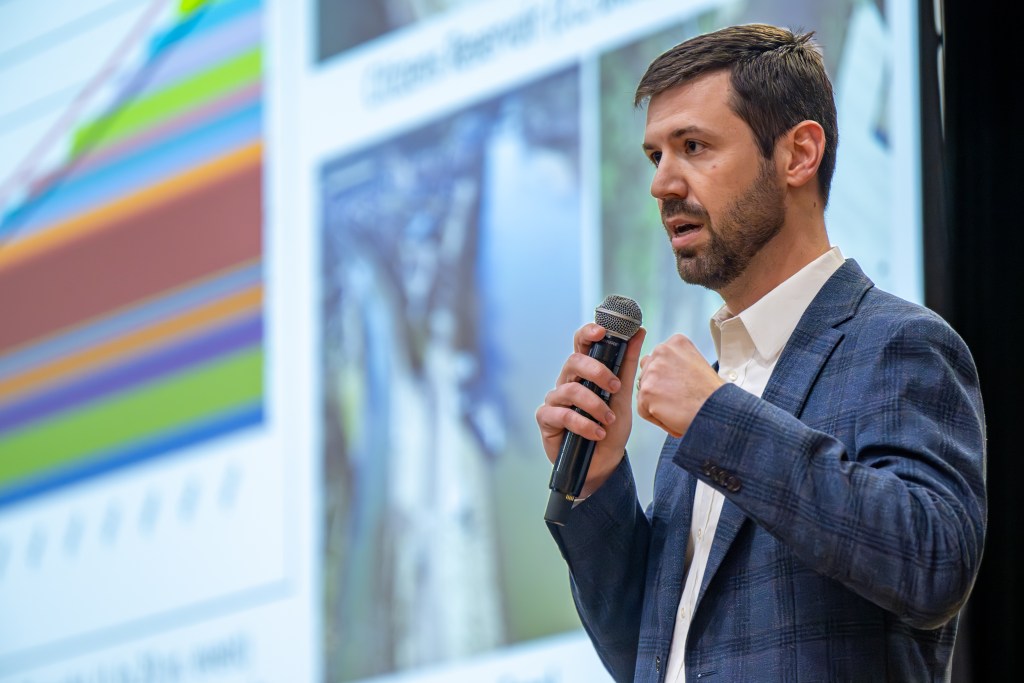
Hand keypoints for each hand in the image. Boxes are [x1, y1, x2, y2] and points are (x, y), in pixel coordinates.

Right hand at [536, 323, 645, 496]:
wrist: (604, 462)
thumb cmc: (611, 427)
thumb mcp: (625, 395)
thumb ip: (628, 364)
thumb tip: (640, 331)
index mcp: (585, 372)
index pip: (581, 344)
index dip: (587, 333)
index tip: (602, 332)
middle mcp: (567, 381)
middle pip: (573, 361)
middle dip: (597, 372)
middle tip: (615, 388)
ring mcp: (555, 400)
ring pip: (570, 390)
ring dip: (594, 405)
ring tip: (609, 420)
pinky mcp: (546, 419)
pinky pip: (561, 414)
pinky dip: (583, 424)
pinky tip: (597, 433)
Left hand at [636, 333, 723, 437]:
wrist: (717, 410)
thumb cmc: (712, 394)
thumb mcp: (696, 363)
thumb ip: (675, 362)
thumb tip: (660, 371)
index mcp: (676, 342)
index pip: (657, 359)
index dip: (667, 377)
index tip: (680, 385)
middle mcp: (662, 351)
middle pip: (647, 373)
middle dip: (657, 387)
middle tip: (677, 398)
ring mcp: (652, 371)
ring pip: (644, 391)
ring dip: (656, 402)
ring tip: (678, 406)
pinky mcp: (646, 391)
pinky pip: (643, 409)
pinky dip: (656, 417)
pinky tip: (673, 415)